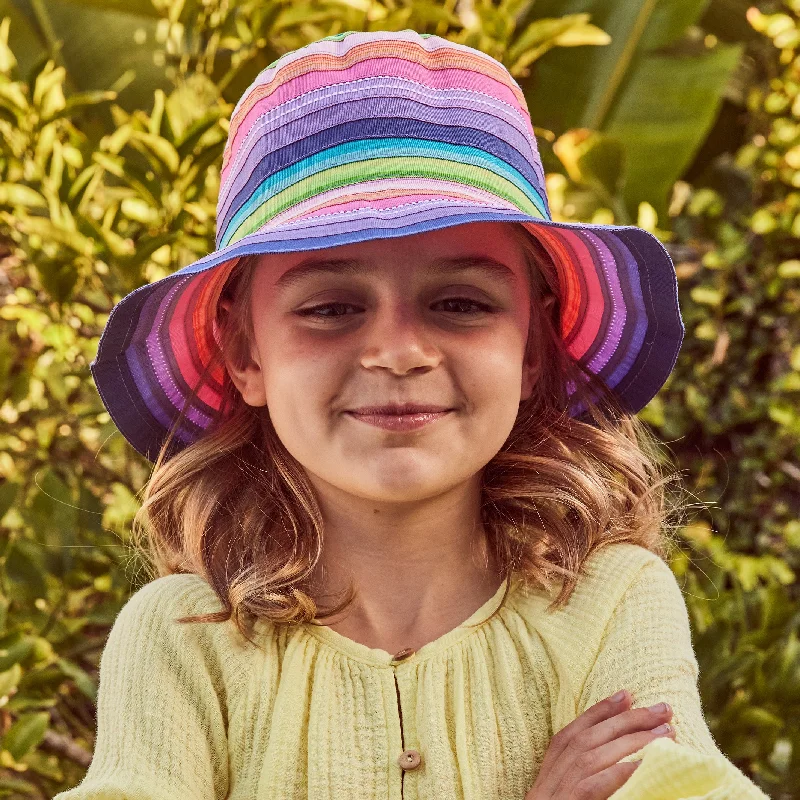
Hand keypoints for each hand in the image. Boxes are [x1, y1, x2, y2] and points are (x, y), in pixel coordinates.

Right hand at [524, 690, 674, 799]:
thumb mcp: (568, 797)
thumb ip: (587, 776)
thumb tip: (623, 748)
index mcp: (548, 774)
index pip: (572, 734)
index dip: (598, 712)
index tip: (625, 695)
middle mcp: (550, 779)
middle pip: (586, 740)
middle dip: (625, 720)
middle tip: (662, 710)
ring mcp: (558, 792)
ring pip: (594, 755)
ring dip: (633, 741)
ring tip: (666, 733)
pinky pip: (600, 782)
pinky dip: (624, 769)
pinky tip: (648, 763)